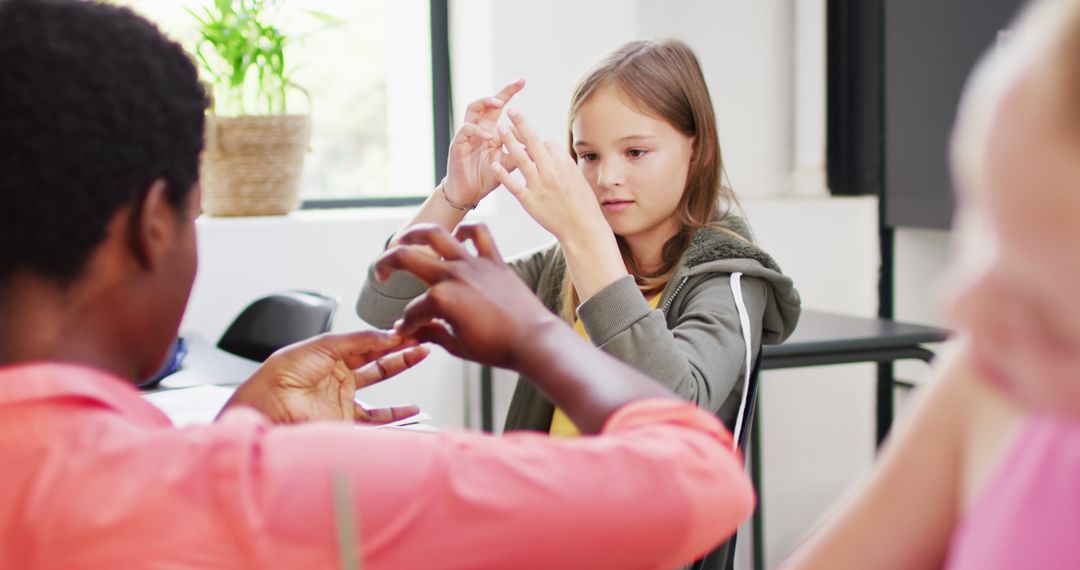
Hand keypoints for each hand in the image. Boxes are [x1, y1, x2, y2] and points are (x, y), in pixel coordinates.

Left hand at [226, 331, 428, 423]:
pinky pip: (377, 417)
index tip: (407, 329)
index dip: (386, 335)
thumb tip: (387, 335)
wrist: (269, 407)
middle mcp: (337, 374)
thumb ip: (358, 339)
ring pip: (379, 381)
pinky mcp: (346, 420)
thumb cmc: (282, 375)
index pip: (365, 341)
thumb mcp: (323, 345)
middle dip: (399, 347)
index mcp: (329, 354)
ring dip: (400, 368)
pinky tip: (411, 409)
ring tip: (420, 356)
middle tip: (420, 338)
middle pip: (375, 357)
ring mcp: (342, 397)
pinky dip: (396, 414)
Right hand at [374, 223, 560, 369]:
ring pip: (437, 235)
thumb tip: (413, 331)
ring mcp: (474, 264)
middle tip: (380, 272)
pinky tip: (457, 238)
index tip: (406, 332)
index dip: (405, 324)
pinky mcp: (494, 260)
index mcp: (442, 300)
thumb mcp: (457, 346)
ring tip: (404, 238)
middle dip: (385, 264)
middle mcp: (454, 276)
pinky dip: (466, 230)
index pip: (412, 310)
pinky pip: (479, 233)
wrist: (534, 342)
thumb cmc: (497, 349)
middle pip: (407, 258)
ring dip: (415, 233)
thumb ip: (431, 333)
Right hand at [444, 79, 525, 205]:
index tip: (523, 81)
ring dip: (485, 104)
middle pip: (486, 102)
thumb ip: (520, 152)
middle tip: (517, 85)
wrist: (469, 193)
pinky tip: (489, 136)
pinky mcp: (458, 144)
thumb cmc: (487, 176)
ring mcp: (467, 135)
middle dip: (502, 92)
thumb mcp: (508, 163)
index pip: (500, 106)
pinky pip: (466, 130)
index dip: (509, 93)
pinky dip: (478, 130)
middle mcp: (478, 128)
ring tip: (499, 105)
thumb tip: (540, 144)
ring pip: (472, 109)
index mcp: (490, 130)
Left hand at [491, 108, 608, 240]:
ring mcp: (539, 185)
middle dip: (520, 123)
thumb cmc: (582, 203)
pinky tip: (493, 164)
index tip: (533, 141)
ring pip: (520, 158)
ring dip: (508, 141)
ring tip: (499, 129)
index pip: (547, 143)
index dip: (539, 141)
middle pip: (532, 141)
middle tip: (510, 110)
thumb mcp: (577, 177)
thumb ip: (561, 163)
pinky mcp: (529, 201)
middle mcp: (550, 171)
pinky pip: (513, 184)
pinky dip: (503, 174)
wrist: (582, 227)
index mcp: (564, 163)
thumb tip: (550, 150)